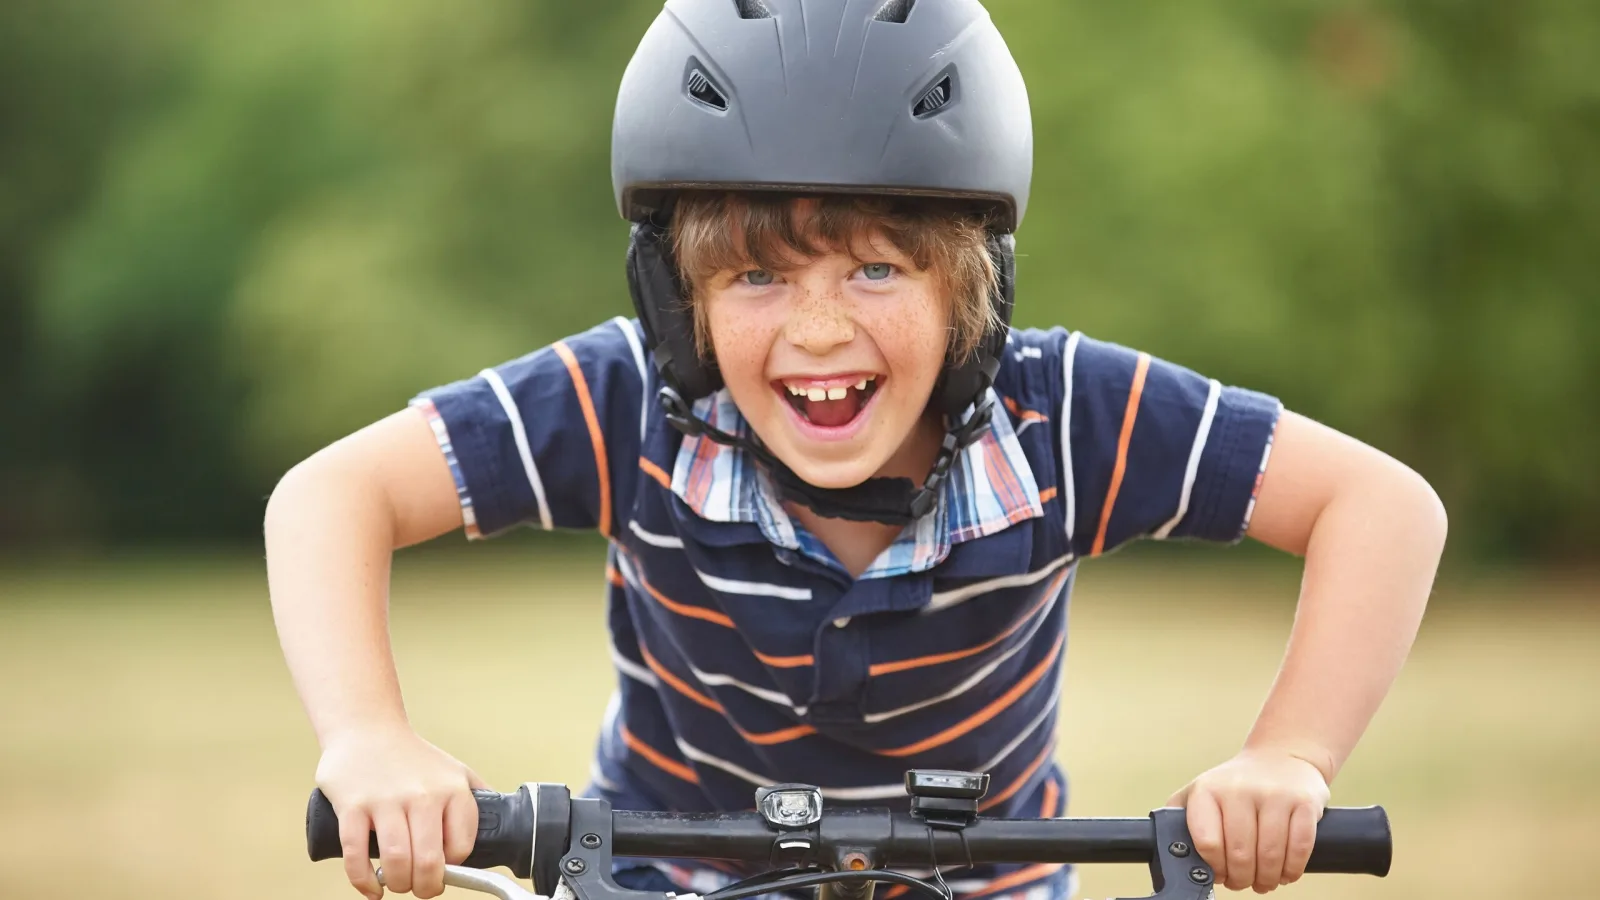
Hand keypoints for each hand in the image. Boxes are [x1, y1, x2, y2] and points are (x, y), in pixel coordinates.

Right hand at [316, 725, 487, 898]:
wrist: (366, 727)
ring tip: (396, 883)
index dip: (452, 868)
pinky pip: (356, 854)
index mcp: (451, 790)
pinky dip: (363, 880)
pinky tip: (371, 887)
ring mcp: (386, 800)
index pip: (461, 847)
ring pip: (396, 861)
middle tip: (419, 888)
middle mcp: (422, 795)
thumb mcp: (455, 769)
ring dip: (398, 884)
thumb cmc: (411, 756)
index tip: (443, 870)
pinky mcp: (352, 805)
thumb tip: (501, 820)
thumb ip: (477, 795)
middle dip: (425, 887)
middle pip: (428, 861)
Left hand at [1166, 749, 1330, 893]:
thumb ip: (1180, 818)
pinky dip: (1293, 869)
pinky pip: (1300, 847)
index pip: (1207, 843)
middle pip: (1241, 855)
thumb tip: (1170, 849)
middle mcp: (1239, 790)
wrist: (1281, 756)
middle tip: (1243, 882)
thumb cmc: (1236, 785)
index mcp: (1208, 791)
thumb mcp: (1201, 791)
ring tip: (1264, 881)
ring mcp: (1274, 795)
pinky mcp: (1304, 802)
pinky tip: (1286, 872)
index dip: (1215, 868)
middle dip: (1242, 879)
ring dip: (1268, 879)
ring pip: (1271, 855)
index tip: (1219, 873)